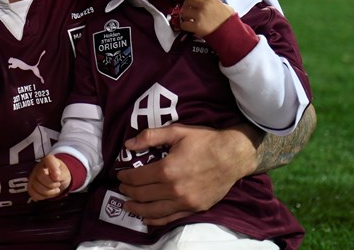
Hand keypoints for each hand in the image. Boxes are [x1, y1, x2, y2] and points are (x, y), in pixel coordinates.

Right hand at [28, 155, 71, 200]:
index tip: (57, 177)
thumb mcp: (65, 173)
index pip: (48, 160)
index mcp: (49, 160)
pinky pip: (33, 193)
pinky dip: (42, 197)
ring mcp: (33, 176)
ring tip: (54, 189)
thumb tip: (56, 177)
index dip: (53, 169)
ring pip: (36, 187)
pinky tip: (47, 194)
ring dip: (48, 192)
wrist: (58, 181)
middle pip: (41, 176)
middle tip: (57, 184)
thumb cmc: (61, 175)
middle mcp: (38, 167)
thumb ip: (62, 174)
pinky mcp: (30, 186)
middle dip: (52, 184)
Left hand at [116, 124, 258, 225]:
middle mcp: (173, 189)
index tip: (120, 176)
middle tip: (122, 188)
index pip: (137, 178)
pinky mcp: (194, 209)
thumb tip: (128, 144)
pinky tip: (147, 218)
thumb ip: (150, 136)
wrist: (233, 155)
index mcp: (166, 169)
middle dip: (128, 192)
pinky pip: (170, 219)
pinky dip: (155, 220)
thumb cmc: (205, 141)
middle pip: (142, 195)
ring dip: (137, 208)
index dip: (125, 178)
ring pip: (153, 211)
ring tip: (128, 205)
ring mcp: (184, 202)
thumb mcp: (176, 132)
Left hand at [178, 0, 234, 37]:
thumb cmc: (228, 21)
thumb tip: (212, 1)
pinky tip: (190, 27)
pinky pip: (183, 24)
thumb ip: (216, 2)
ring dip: (185, 16)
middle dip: (188, 6)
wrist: (230, 34)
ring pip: (184, 12)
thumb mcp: (226, 7)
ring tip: (191, 19)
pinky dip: (185, 26)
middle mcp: (205, 5)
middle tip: (190, 10)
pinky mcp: (196, 25)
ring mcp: (200, 15)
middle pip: (189, 1)